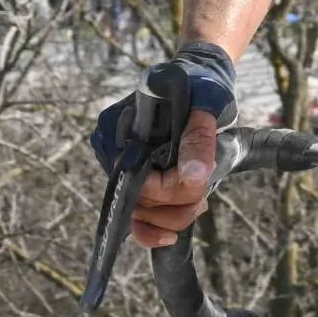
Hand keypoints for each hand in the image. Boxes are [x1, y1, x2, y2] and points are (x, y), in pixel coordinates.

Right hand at [93, 45, 238, 249]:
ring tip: (200, 198)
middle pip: (142, 202)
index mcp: (118, 128)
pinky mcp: (138, 182)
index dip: (174, 185)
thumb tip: (195, 175)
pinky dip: (153, 231)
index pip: (139, 178)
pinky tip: (170, 235)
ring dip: (176, 214)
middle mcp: (113, 152)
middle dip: (180, 201)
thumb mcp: (204, 102)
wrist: (198, 80)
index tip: (201, 173)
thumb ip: (198, 137)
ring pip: (144, 215)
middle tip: (204, 184)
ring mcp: (123, 170)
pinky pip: (137, 219)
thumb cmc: (199, 85)